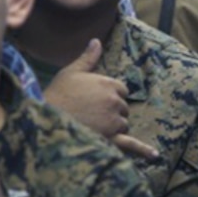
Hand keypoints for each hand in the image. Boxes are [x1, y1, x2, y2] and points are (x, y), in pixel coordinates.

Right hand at [43, 39, 160, 161]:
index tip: (95, 100)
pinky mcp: (110, 140)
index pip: (122, 90)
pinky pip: (131, 145)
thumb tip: (96, 41)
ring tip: (91, 126)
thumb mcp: (71, 72)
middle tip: (89, 114)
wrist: (43, 119)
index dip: (109, 96)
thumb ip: (88, 57)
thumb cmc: (56, 94)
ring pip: (123, 126)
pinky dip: (143, 150)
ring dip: (113, 127)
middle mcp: (115, 102)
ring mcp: (113, 122)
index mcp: (109, 84)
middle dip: (111, 112)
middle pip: (123, 109)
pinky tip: (155, 155)